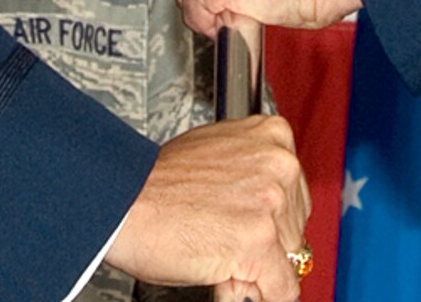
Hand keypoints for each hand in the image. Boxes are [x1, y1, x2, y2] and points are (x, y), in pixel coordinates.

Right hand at [106, 115, 309, 301]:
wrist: (126, 200)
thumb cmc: (159, 182)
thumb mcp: (220, 156)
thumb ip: (252, 175)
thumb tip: (270, 209)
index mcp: (272, 136)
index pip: (295, 193)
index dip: (266, 218)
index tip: (245, 222)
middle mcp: (278, 164)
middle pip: (295, 227)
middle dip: (263, 242)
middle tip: (222, 235)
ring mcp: (272, 202)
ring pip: (289, 259)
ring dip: (255, 266)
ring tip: (216, 248)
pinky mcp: (259, 241)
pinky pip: (282, 289)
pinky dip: (258, 296)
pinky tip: (228, 280)